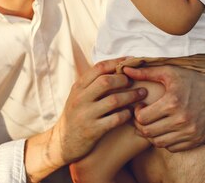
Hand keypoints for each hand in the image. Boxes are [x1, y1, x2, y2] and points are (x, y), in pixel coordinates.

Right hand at [25, 59, 146, 180]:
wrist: (62, 143)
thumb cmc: (76, 115)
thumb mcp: (79, 96)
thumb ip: (92, 82)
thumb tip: (116, 65)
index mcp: (78, 87)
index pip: (99, 68)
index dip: (117, 62)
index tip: (131, 61)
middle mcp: (80, 99)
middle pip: (106, 81)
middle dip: (124, 79)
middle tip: (135, 81)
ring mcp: (86, 115)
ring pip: (113, 100)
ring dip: (131, 96)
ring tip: (142, 93)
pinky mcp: (93, 131)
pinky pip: (115, 119)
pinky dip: (126, 114)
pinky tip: (131, 112)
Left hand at [123, 65, 204, 151]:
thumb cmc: (191, 80)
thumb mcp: (170, 72)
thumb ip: (146, 72)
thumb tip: (125, 68)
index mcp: (173, 102)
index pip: (142, 118)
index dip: (137, 113)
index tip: (141, 106)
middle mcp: (181, 120)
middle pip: (148, 132)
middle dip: (141, 125)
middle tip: (143, 116)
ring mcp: (189, 132)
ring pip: (158, 142)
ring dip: (151, 134)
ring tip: (153, 122)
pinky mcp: (195, 140)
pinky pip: (171, 148)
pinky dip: (165, 141)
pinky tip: (165, 128)